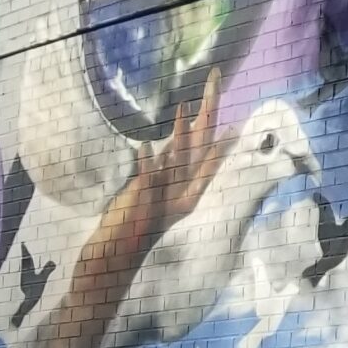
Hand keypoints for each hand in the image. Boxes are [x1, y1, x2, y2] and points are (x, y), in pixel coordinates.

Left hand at [82, 73, 229, 303]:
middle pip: (200, 151)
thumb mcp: (150, 195)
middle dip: (207, 116)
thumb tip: (168, 149)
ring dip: (179, 134)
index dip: (220, 140)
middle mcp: (180, 195)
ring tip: (183, 108)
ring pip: (177, 161)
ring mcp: (160, 199)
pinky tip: (143, 145)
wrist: (114, 259)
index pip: (208, 162)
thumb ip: (161, 173)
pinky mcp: (139, 203)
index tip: (233, 121)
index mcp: (186, 195)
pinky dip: (145, 163)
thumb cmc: (130, 227)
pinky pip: (144, 179)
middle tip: (215, 87)